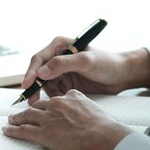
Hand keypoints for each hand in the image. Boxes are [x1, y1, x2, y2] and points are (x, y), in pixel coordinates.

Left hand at [2, 90, 132, 149]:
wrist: (102, 137)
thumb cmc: (105, 127)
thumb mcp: (95, 107)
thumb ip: (85, 107)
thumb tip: (87, 114)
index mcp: (70, 97)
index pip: (56, 98)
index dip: (49, 103)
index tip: (45, 106)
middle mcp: (56, 104)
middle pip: (39, 105)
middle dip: (30, 108)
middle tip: (23, 112)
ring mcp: (48, 118)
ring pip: (27, 115)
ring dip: (17, 118)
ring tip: (11, 120)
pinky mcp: (43, 133)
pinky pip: (24, 130)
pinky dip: (13, 130)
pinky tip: (8, 130)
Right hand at [22, 37, 149, 103]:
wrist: (122, 76)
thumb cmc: (107, 63)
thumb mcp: (86, 61)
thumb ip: (62, 64)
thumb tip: (41, 72)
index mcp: (60, 45)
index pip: (39, 58)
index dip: (31, 72)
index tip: (27, 85)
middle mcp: (57, 56)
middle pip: (38, 72)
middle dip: (34, 86)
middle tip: (31, 100)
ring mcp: (61, 70)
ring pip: (44, 84)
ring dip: (44, 93)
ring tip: (45, 103)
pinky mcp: (65, 82)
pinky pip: (53, 91)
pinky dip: (53, 97)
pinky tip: (58, 102)